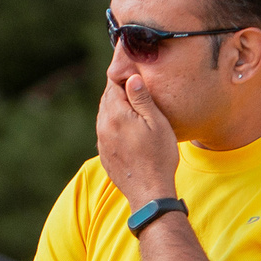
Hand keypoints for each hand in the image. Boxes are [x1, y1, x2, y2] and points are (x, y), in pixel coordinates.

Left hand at [96, 73, 180, 205]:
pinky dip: (114, 123)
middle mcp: (103, 126)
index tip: (131, 68)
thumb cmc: (158, 156)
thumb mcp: (156, 122)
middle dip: (118, 89)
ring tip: (131, 101)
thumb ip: (142, 99)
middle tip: (132, 81)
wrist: (149, 192)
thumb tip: (131, 77)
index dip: (123, 75)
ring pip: (105, 115)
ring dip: (116, 107)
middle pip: (107, 99)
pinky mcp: (104, 154)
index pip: (113, 85)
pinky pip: (106, 131)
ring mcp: (102, 142)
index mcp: (115, 115)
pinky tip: (128, 125)